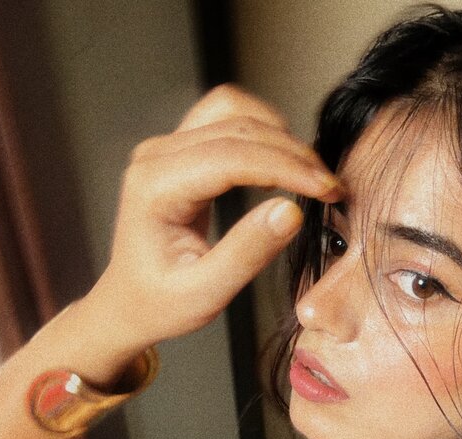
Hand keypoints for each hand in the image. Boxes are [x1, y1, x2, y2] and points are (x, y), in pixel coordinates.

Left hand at [83, 84, 341, 351]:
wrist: (129, 302)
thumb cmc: (161, 304)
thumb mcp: (206, 293)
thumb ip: (247, 253)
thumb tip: (292, 212)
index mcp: (155, 188)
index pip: (231, 157)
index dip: (287, 168)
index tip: (328, 190)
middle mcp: (156, 156)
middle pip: (236, 127)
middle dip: (292, 154)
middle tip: (332, 188)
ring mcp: (166, 147)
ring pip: (233, 111)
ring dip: (279, 136)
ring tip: (312, 175)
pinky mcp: (180, 149)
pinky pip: (226, 117)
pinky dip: (262, 132)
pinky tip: (284, 163)